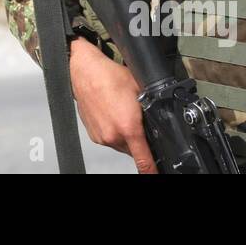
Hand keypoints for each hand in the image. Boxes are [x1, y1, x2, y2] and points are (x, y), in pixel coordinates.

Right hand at [68, 38, 156, 173]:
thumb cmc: (110, 77)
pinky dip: (113, 131)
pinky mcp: (93, 134)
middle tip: (136, 121)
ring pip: (121, 145)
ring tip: (121, 113)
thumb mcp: (141, 91)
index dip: (152, 170)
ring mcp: (102, 136)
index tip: (155, 172)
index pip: (144, 160)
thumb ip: (152, 110)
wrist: (85, 72)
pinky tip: (112, 114)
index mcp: (129, 128)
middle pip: (133, 151)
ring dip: (125, 136)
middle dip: (139, 141)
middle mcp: (114, 136)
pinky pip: (109, 139)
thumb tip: (160, 122)